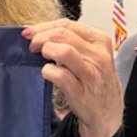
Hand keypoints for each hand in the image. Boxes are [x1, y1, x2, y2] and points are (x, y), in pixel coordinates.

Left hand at [22, 19, 122, 136]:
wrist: (106, 112)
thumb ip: (71, 42)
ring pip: (63, 51)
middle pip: (62, 35)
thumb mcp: (91, 55)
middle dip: (40, 38)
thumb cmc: (94, 80)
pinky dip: (47, 71)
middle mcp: (99, 55)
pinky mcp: (80, 91)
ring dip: (45, 52)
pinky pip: (58, 75)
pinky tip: (47, 73)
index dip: (44, 27)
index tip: (29, 32)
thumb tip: (37, 32)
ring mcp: (91, 74)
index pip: (67, 24)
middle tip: (31, 47)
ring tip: (41, 59)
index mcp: (100, 41)